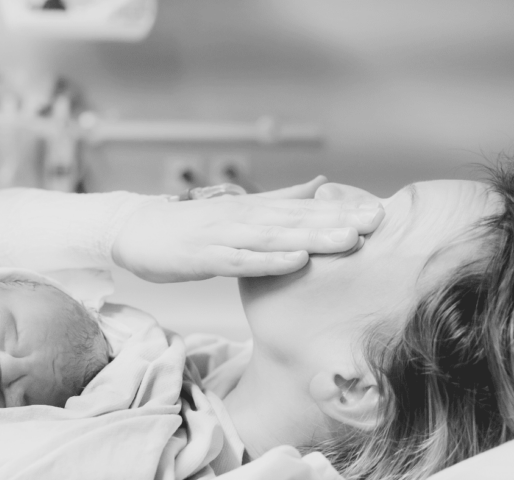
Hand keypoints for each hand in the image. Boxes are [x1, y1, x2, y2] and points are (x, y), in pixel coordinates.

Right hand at [111, 176, 384, 282]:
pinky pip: (242, 261)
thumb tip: (320, 183)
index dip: (341, 210)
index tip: (379, 213)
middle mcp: (243, 218)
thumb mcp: (238, 211)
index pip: (304, 208)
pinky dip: (269, 261)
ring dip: (312, 238)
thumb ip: (280, 199)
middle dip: (338, 220)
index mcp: (254, 210)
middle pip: (296, 219)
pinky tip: (297, 262)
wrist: (134, 230)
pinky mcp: (205, 257)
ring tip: (349, 240)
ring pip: (274, 237)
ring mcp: (224, 237)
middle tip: (376, 222)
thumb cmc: (188, 226)